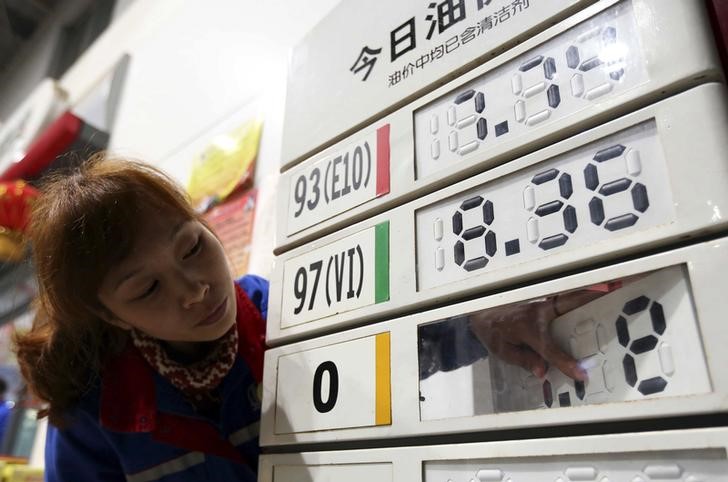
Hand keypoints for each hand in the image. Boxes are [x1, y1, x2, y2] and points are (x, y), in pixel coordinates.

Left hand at [468, 289, 609, 380]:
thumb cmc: (493, 332)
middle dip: (596, 296)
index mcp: (527, 326)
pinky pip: (571, 299)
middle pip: (572, 303)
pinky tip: (609, 289)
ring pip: (575, 297)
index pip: (549, 348)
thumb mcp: (503, 351)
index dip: (565, 363)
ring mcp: (546, 304)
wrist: (482, 311)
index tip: (581, 374)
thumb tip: (544, 372)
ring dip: (598, 291)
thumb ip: (524, 360)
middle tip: (622, 287)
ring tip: (627, 282)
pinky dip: (589, 294)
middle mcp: (540, 311)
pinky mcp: (549, 303)